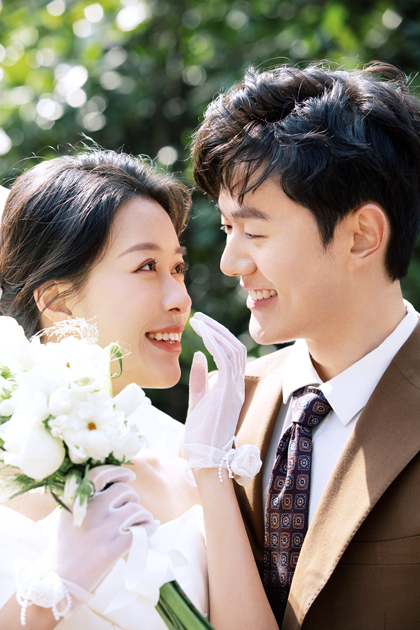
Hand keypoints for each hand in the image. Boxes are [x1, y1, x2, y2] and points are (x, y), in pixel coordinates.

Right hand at [49, 465, 158, 592]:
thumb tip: (114, 489)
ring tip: (142, 522)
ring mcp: (103, 529)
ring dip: (143, 515)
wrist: (58, 584)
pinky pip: (141, 531)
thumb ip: (86, 503)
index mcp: (77, 502)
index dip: (118, 471)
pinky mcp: (113, 548)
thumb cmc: (64, 552)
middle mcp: (91, 510)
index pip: (99, 474)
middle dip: (132, 498)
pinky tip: (150, 530)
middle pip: (124, 490)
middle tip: (132, 509)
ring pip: (136, 509)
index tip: (130, 476)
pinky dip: (149, 529)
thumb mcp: (69, 519)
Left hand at [183, 312, 246, 471]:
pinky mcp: (228, 393)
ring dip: (216, 332)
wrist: (205, 461)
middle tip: (199, 317)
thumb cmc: (200, 438)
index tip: (202, 325)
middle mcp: (237, 386)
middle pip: (235, 347)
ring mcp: (235, 390)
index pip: (232, 354)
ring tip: (199, 321)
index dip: (218, 336)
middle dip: (218, 329)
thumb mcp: (197, 403)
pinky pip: (226, 360)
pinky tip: (203, 335)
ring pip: (234, 349)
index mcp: (231, 388)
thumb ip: (199, 380)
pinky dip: (216, 344)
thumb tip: (197, 355)